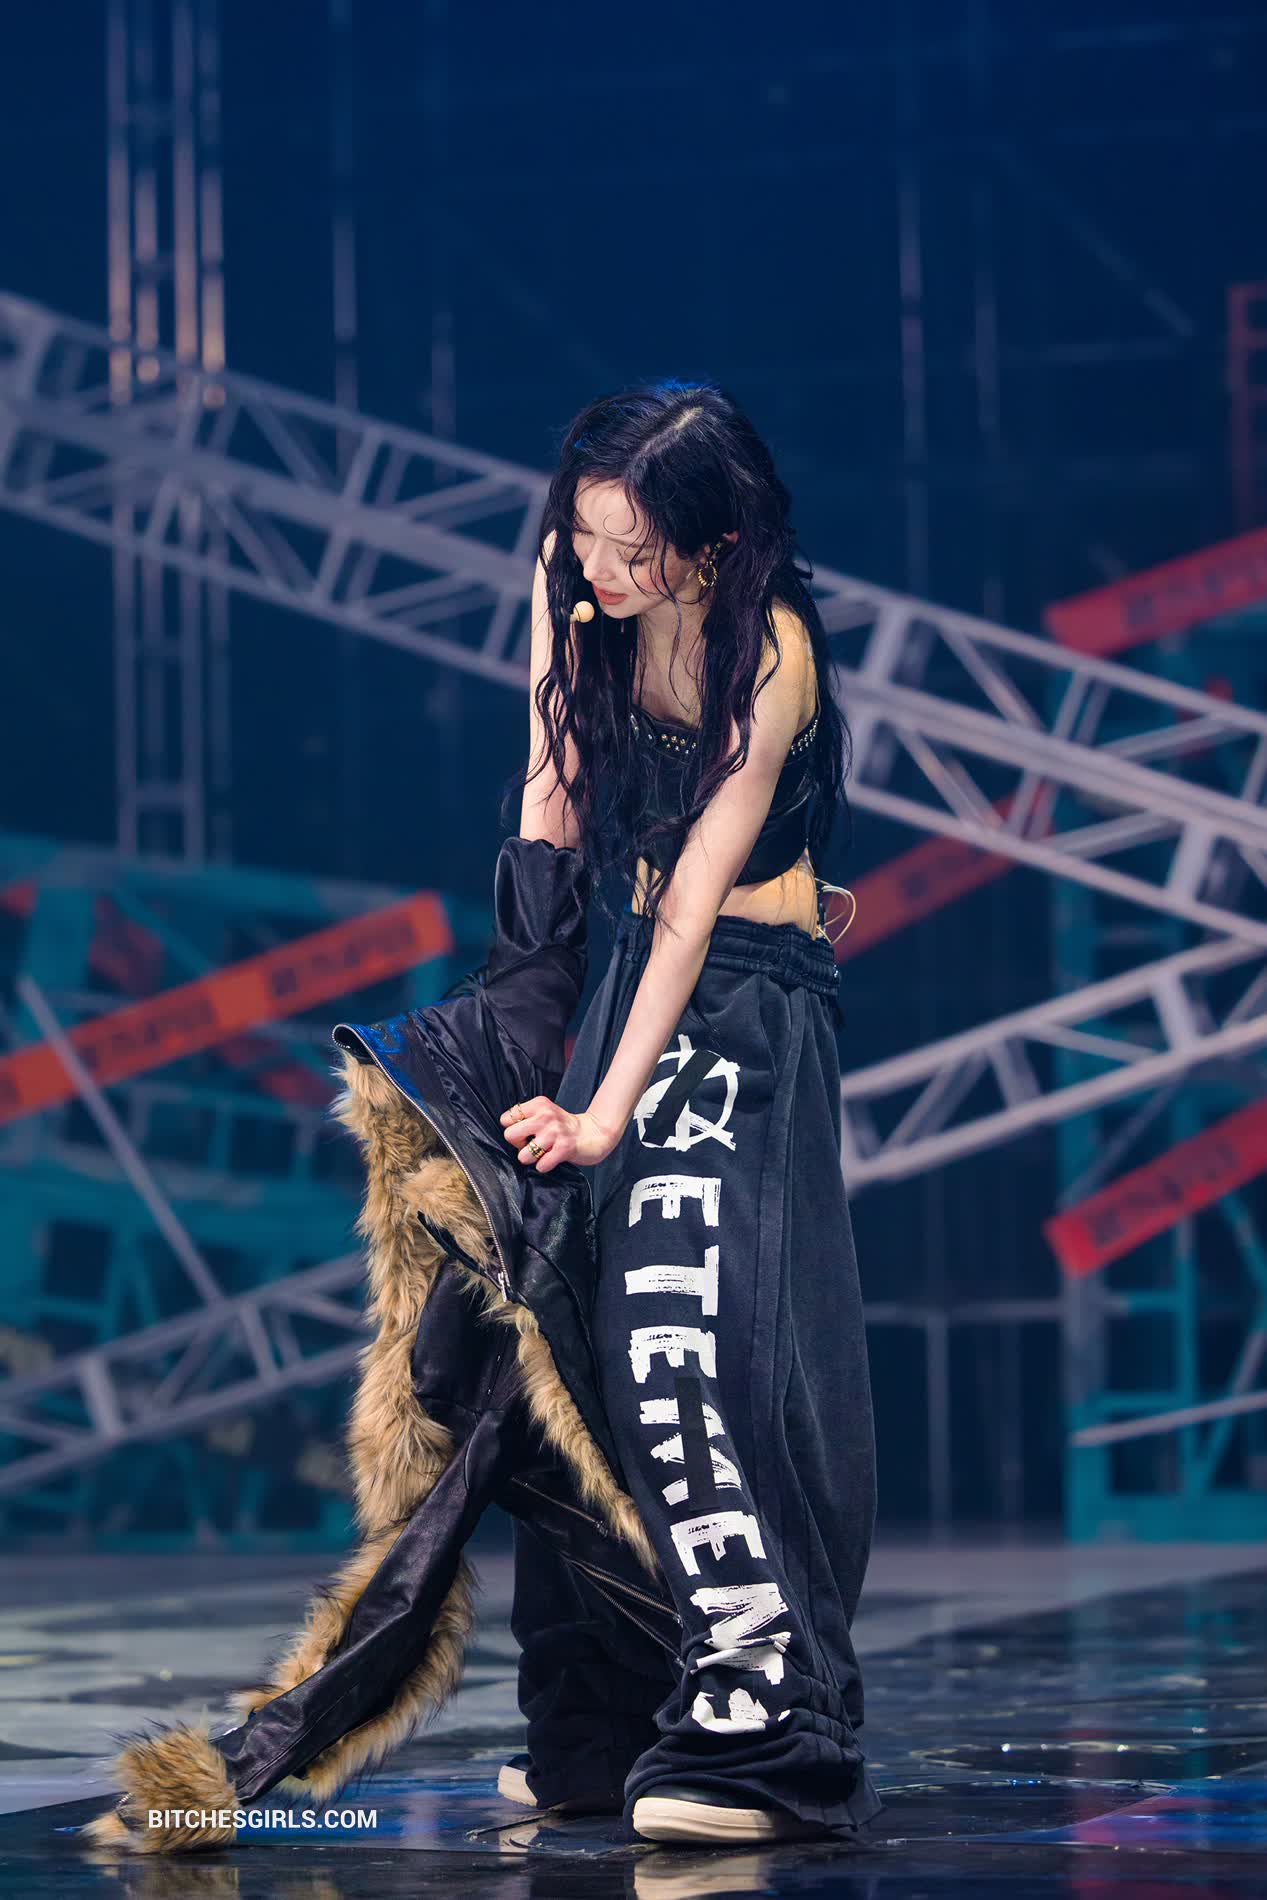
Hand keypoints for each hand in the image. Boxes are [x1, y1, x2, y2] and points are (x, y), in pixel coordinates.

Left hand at [499, 1097, 617, 1171]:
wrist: (594, 1133)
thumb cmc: (564, 1127)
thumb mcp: (545, 1112)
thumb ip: (526, 1117)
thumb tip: (507, 1133)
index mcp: (538, 1104)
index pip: (506, 1119)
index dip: (513, 1130)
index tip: (526, 1133)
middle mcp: (545, 1116)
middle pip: (509, 1135)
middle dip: (518, 1145)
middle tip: (531, 1144)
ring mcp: (555, 1132)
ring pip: (523, 1155)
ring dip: (532, 1158)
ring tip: (543, 1153)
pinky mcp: (564, 1148)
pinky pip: (541, 1165)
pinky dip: (545, 1166)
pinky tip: (553, 1158)